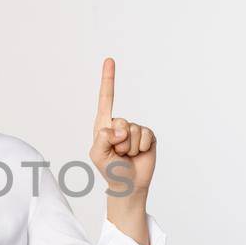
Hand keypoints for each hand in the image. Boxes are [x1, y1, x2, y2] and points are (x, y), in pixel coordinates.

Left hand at [87, 57, 155, 201]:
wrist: (129, 184)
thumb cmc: (110, 169)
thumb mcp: (98, 155)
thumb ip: (102, 139)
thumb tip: (119, 129)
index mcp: (104, 124)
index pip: (106, 98)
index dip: (108, 79)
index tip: (109, 60)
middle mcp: (120, 124)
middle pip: (122, 122)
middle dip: (120, 142)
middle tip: (118, 153)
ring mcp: (135, 130)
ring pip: (134, 131)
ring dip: (130, 147)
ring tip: (127, 156)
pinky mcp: (148, 136)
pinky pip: (146, 135)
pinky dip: (142, 147)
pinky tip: (139, 154)